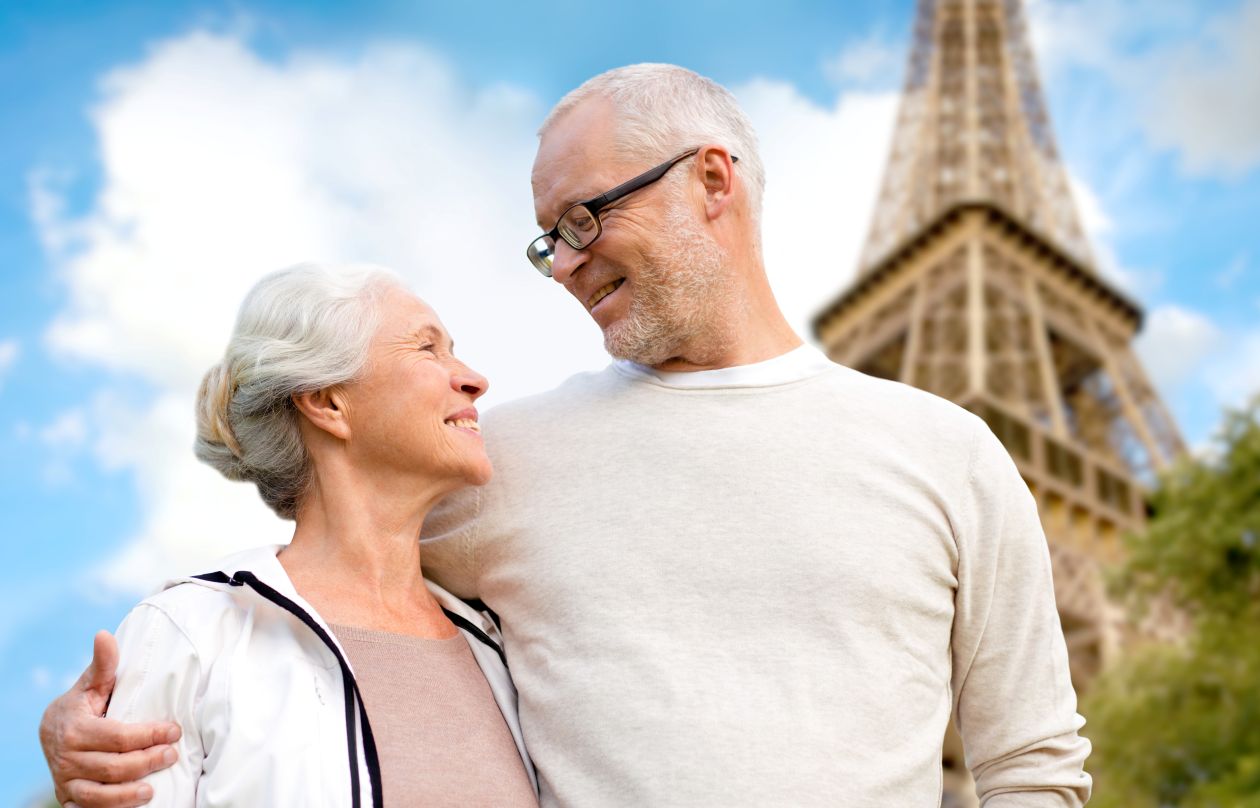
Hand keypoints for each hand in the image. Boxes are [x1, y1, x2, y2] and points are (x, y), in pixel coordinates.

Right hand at [39, 631, 181, 807]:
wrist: (50, 733)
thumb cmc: (81, 706)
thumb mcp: (90, 685)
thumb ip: (102, 665)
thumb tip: (104, 634)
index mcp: (75, 728)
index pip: (118, 736)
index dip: (149, 734)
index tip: (174, 730)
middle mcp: (67, 756)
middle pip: (113, 765)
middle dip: (147, 761)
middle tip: (172, 754)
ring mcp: (66, 779)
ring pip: (98, 793)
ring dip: (127, 794)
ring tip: (153, 789)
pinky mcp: (69, 796)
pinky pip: (89, 807)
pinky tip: (133, 803)